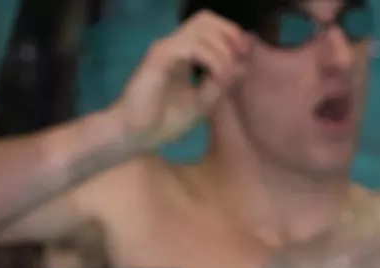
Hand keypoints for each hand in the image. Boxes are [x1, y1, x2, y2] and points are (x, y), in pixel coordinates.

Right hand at [113, 11, 250, 150]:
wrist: (134, 135)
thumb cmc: (162, 122)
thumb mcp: (202, 103)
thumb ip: (220, 83)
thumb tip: (241, 65)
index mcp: (183, 54)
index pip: (208, 27)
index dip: (230, 33)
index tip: (245, 56)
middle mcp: (173, 46)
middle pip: (205, 19)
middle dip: (229, 33)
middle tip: (240, 57)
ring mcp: (165, 49)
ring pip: (200, 29)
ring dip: (222, 51)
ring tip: (225, 76)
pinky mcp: (158, 58)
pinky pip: (191, 47)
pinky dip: (211, 60)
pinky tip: (215, 79)